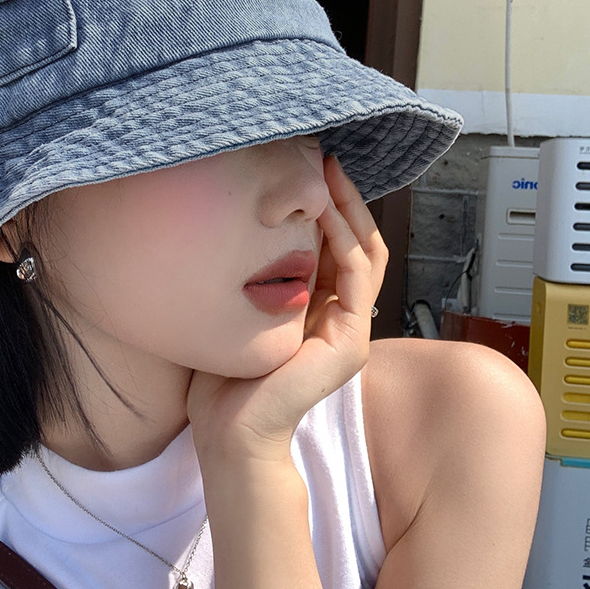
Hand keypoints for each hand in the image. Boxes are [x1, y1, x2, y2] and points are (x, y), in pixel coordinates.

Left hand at [187, 156, 387, 463]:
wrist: (229, 430)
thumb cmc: (224, 375)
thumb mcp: (242, 309)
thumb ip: (255, 276)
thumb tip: (238, 229)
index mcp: (320, 310)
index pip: (338, 249)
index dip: (331, 208)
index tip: (311, 171)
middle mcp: (341, 317)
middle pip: (358, 244)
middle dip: (345, 199)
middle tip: (326, 158)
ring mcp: (350, 331)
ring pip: (365, 254)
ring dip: (349, 209)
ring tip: (329, 173)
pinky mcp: (349, 343)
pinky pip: (357, 277)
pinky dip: (345, 239)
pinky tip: (324, 211)